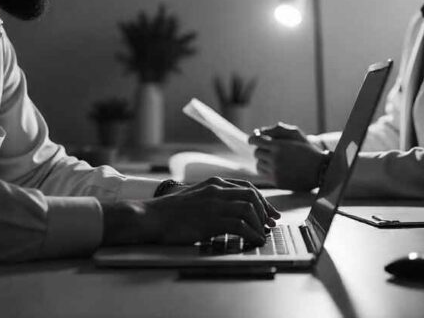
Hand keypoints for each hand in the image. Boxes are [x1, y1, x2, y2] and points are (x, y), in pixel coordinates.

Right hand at [102, 177, 279, 246]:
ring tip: (261, 234)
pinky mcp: (211, 220)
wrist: (152, 217)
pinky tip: (254, 241)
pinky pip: (240, 225)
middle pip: (252, 195)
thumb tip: (230, 210)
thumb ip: (212, 199)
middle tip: (271, 224)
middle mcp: (216, 190)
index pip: (246, 187)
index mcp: (213, 183)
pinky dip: (252, 234)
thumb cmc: (170, 212)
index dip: (262, 200)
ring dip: (259, 223)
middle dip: (266, 210)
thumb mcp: (194, 197)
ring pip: (249, 209)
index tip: (270, 212)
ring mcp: (214, 204)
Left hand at [249, 125, 330, 191]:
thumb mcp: (295, 134)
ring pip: (258, 163)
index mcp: (279, 146)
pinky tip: (272, 166)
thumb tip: (258, 131)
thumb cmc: (307, 149)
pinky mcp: (276, 181)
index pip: (255, 141)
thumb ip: (276, 131)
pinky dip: (265, 169)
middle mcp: (275, 159)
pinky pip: (262, 173)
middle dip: (261, 150)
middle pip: (257, 153)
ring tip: (273, 159)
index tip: (253, 140)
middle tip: (268, 150)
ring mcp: (275, 171)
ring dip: (263, 160)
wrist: (320, 170)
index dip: (253, 139)